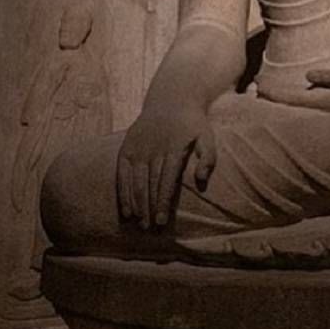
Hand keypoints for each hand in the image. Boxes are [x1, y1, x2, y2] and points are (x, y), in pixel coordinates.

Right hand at [116, 108, 214, 229]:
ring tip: (140, 224)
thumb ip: (208, 158)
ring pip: (134, 181)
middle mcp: (153, 149)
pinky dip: (123, 193)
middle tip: (150, 230)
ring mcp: (138, 149)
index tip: (161, 222)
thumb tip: (202, 181)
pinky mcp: (127, 148)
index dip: (162, 202)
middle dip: (149, 208)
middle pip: (148, 184)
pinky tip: (127, 211)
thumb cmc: (192, 123)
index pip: (165, 181)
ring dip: (136, 204)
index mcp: (173, 148)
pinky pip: (121, 174)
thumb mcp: (207, 135)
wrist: (171, 98)